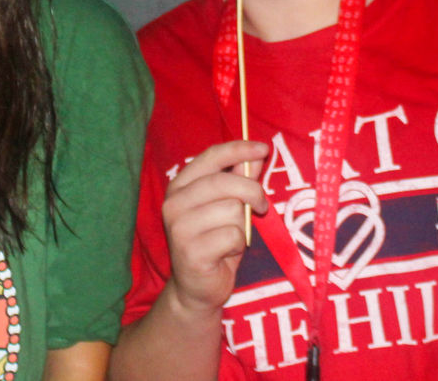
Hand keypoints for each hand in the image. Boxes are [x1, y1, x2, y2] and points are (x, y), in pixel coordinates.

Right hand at [162, 140, 268, 315]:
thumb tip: (257, 154)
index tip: (263, 148)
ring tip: (232, 237)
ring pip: (232, 210)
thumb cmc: (214, 243)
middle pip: (224, 183)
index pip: (210, 157)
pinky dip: (239, 244)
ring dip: (242, 225)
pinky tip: (226, 252)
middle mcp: (174, 203)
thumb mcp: (227, 207)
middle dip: (252, 191)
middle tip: (262, 206)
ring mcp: (180, 227)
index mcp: (180, 186)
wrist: (196, 289)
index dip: (238, 150)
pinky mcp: (191, 251)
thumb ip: (239, 179)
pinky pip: (233, 235)